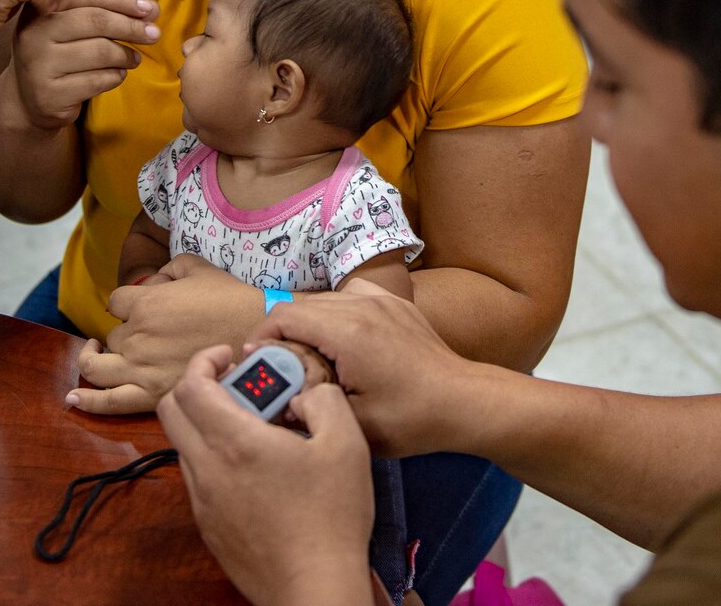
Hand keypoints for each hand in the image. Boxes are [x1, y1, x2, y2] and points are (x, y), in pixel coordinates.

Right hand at [10, 0, 160, 130]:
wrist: (29, 99)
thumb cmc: (60, 55)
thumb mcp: (72, 27)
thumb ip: (107, 13)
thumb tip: (152, 10)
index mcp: (41, 8)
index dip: (121, 0)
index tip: (150, 9)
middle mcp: (35, 33)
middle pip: (95, 21)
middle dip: (131, 27)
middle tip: (154, 34)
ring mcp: (39, 64)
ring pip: (99, 52)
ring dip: (126, 55)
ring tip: (134, 59)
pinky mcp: (50, 94)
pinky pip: (97, 81)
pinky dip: (115, 77)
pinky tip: (116, 75)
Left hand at [67, 253, 258, 414]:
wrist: (258, 338)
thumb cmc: (230, 300)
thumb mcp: (197, 268)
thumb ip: (167, 268)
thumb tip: (153, 282)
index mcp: (145, 304)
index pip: (116, 302)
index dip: (128, 301)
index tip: (144, 304)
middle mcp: (137, 337)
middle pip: (112, 335)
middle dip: (126, 331)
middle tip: (148, 332)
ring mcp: (141, 369)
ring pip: (96, 368)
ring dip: (92, 359)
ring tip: (95, 353)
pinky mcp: (151, 395)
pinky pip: (109, 402)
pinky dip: (87, 402)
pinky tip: (72, 399)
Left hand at [157, 346, 375, 604]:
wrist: (313, 587)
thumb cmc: (331, 516)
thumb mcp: (346, 443)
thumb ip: (323, 399)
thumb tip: (303, 394)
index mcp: (233, 442)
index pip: (189, 385)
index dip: (204, 360)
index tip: (230, 356)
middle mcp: (205, 469)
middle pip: (172, 411)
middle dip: (199, 386)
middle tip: (238, 386)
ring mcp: (202, 501)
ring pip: (184, 444)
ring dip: (208, 423)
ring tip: (256, 428)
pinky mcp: (208, 526)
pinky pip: (198, 476)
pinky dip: (215, 456)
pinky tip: (258, 468)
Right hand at [248, 279, 484, 456]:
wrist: (463, 402)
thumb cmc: (410, 419)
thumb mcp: (353, 423)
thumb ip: (307, 403)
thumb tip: (272, 393)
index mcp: (346, 331)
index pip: (284, 315)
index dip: (261, 338)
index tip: (256, 365)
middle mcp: (361, 305)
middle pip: (301, 306)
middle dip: (281, 334)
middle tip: (279, 368)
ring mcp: (381, 300)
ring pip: (324, 300)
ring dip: (308, 324)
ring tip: (308, 359)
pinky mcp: (396, 304)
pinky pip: (351, 297)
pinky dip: (337, 313)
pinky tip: (342, 339)